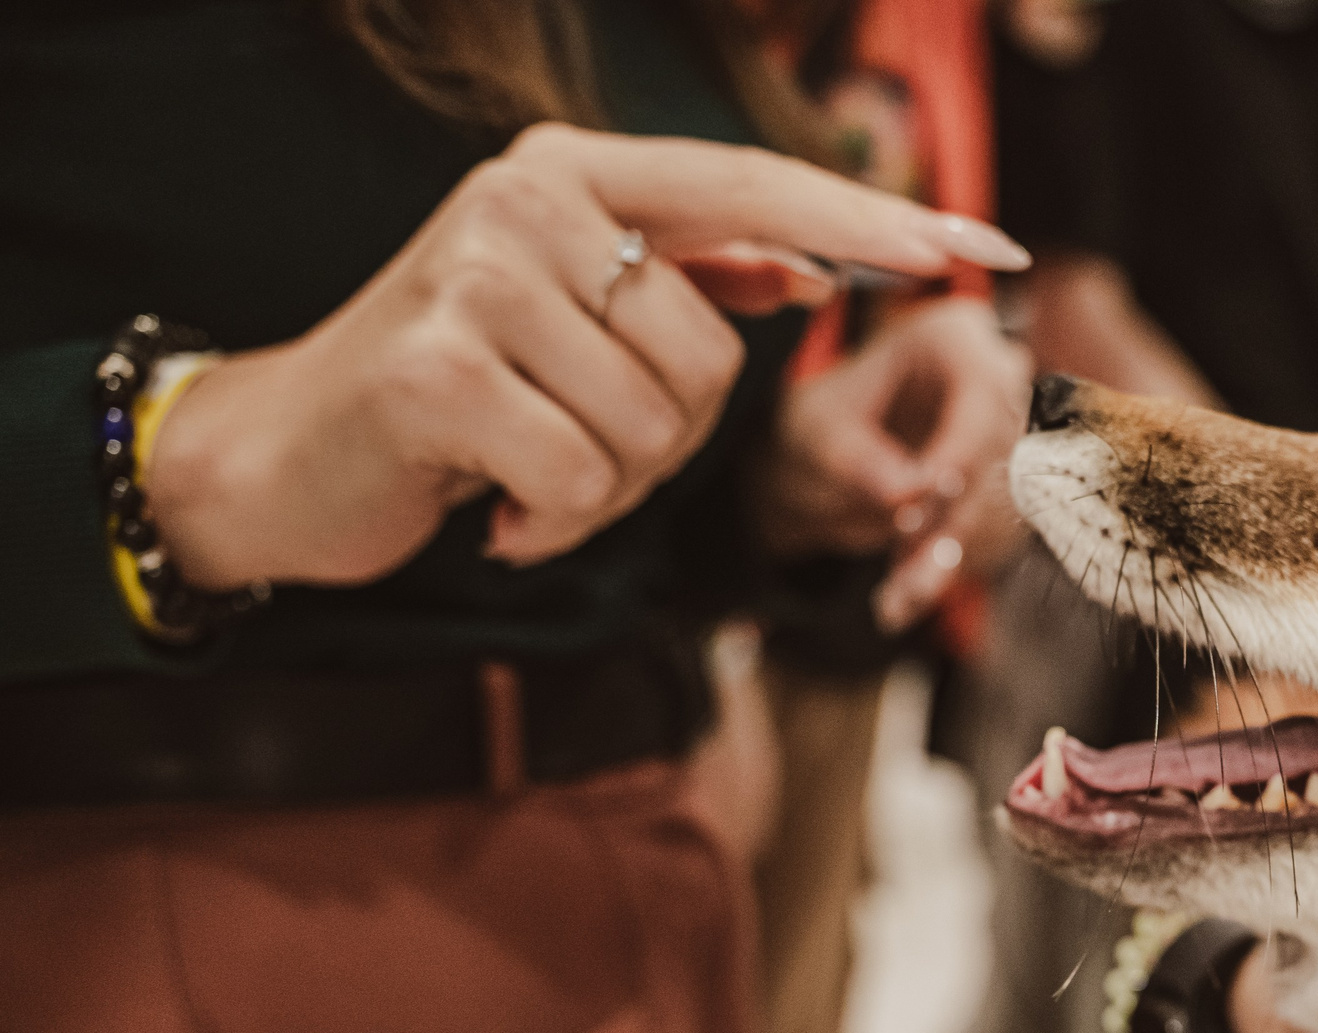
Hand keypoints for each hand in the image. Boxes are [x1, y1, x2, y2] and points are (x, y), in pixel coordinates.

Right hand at [148, 123, 1028, 592]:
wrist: (280, 457)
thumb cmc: (450, 396)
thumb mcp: (566, 320)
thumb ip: (679, 280)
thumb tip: (798, 266)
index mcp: (571, 174)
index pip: (759, 187)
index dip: (876, 220)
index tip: (987, 248)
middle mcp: (525, 201)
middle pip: (715, 360)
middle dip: (667, 445)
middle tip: (568, 448)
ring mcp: (476, 278)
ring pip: (657, 430)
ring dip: (607, 491)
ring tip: (521, 470)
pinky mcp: (440, 371)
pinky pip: (584, 479)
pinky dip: (553, 523)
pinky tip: (490, 507)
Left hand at [755, 294, 1032, 629]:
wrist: (820, 461)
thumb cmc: (818, 427)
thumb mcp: (818, 434)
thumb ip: (861, 458)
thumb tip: (909, 493)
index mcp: (950, 337)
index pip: (982, 390)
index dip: (961, 449)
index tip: (924, 499)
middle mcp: (993, 380)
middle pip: (998, 456)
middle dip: (952, 520)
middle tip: (906, 572)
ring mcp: (1004, 437)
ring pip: (998, 505)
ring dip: (947, 556)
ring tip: (897, 598)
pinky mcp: (1000, 488)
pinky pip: (986, 536)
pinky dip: (942, 569)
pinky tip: (902, 597)